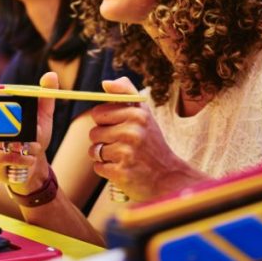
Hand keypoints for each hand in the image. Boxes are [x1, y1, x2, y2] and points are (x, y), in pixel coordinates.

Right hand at [0, 72, 58, 194]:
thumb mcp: (44, 116)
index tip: (28, 122)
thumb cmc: (36, 137)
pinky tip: (28, 159)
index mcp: (1, 110)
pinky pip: (3, 156)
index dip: (15, 112)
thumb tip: (51, 74)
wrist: (31, 164)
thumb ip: (46, 96)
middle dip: (24, 134)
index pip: (2, 103)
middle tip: (35, 141)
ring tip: (32, 149)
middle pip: (4, 123)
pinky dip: (20, 158)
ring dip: (25, 148)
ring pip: (5, 141)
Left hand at [88, 77, 204, 200]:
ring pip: (94, 151)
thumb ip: (126, 93)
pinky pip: (98, 167)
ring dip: (104, 156)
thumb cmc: (151, 142)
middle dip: (104, 140)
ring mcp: (127, 153)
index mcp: (137, 115)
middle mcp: (133, 132)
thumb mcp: (144, 114)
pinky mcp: (121, 173)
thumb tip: (105, 83)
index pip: (98, 113)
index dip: (106, 122)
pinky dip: (107, 170)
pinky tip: (124, 169)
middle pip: (93, 133)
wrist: (168, 177)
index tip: (120, 128)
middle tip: (123, 146)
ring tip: (123, 157)